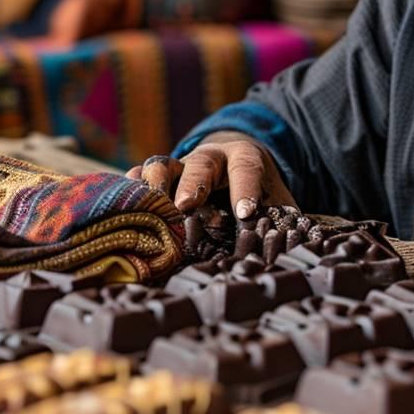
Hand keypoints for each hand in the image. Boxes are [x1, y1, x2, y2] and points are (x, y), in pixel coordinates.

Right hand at [125, 131, 296, 213]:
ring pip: (162, 164)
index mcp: (244, 159)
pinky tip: (119, 209)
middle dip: (194, 183)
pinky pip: (135, 178)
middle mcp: (208, 158)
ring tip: (149, 209)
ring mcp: (179, 166)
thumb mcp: (277, 201)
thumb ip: (284, 223)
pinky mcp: (155, 179)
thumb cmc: (258, 191)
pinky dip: (127, 192)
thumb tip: (294, 255)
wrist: (236, 163)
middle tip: (186, 206)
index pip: (247, 168)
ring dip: (154, 186)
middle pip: (200, 163)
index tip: (246, 212)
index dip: (246, 189)